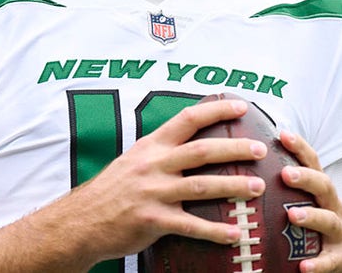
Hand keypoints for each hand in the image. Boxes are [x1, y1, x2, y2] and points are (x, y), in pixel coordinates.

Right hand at [63, 97, 268, 261]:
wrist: (82, 221)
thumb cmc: (112, 191)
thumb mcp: (133, 160)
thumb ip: (161, 152)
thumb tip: (195, 144)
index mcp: (151, 146)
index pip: (187, 119)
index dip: (216, 111)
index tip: (242, 107)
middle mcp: (153, 165)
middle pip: (201, 152)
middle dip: (234, 149)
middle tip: (259, 149)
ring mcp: (153, 193)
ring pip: (201, 187)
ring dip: (232, 186)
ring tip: (257, 188)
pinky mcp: (153, 220)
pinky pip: (191, 226)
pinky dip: (216, 231)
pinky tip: (236, 233)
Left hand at [279, 131, 341, 272]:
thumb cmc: (315, 226)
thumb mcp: (303, 202)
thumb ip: (282, 187)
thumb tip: (242, 169)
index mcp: (320, 191)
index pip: (313, 163)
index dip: (300, 147)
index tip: (282, 134)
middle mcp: (333, 206)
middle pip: (324, 186)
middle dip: (306, 178)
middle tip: (286, 174)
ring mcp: (339, 232)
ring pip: (330, 220)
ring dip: (312, 217)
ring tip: (292, 216)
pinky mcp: (340, 258)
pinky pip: (331, 261)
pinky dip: (318, 264)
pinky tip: (304, 267)